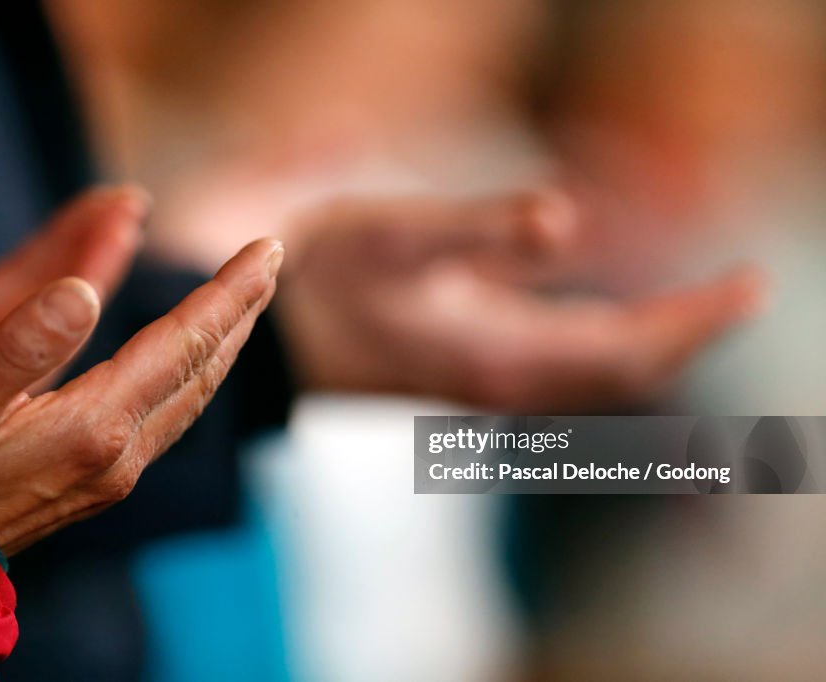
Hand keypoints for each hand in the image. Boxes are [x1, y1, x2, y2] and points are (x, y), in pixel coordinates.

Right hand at [0, 239, 282, 555]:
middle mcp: (121, 452)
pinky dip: (193, 375)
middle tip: (269, 260)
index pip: (184, 342)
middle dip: (241, 310)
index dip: (227, 291)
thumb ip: (20, 344)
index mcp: (96, 423)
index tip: (265, 248)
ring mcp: (116, 472)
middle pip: (203, 368)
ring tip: (242, 303)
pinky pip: (171, 416)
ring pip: (192, 395)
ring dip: (223, 343)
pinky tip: (188, 364)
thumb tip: (83, 292)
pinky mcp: (102, 482)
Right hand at [276, 192, 765, 411]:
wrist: (274, 341)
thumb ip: (480, 230)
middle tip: (741, 290)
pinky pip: (568, 367)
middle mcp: (507, 377)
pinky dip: (612, 344)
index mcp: (500, 353)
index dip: (692, 320)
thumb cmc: (326, 278)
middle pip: (625, 369)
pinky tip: (618, 320)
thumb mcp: (396, 236)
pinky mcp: (476, 367)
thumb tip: (564, 219)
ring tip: (701, 306)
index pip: (626, 348)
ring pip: (599, 373)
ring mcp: (491, 378)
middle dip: (687, 331)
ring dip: (655, 341)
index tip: (749, 285)